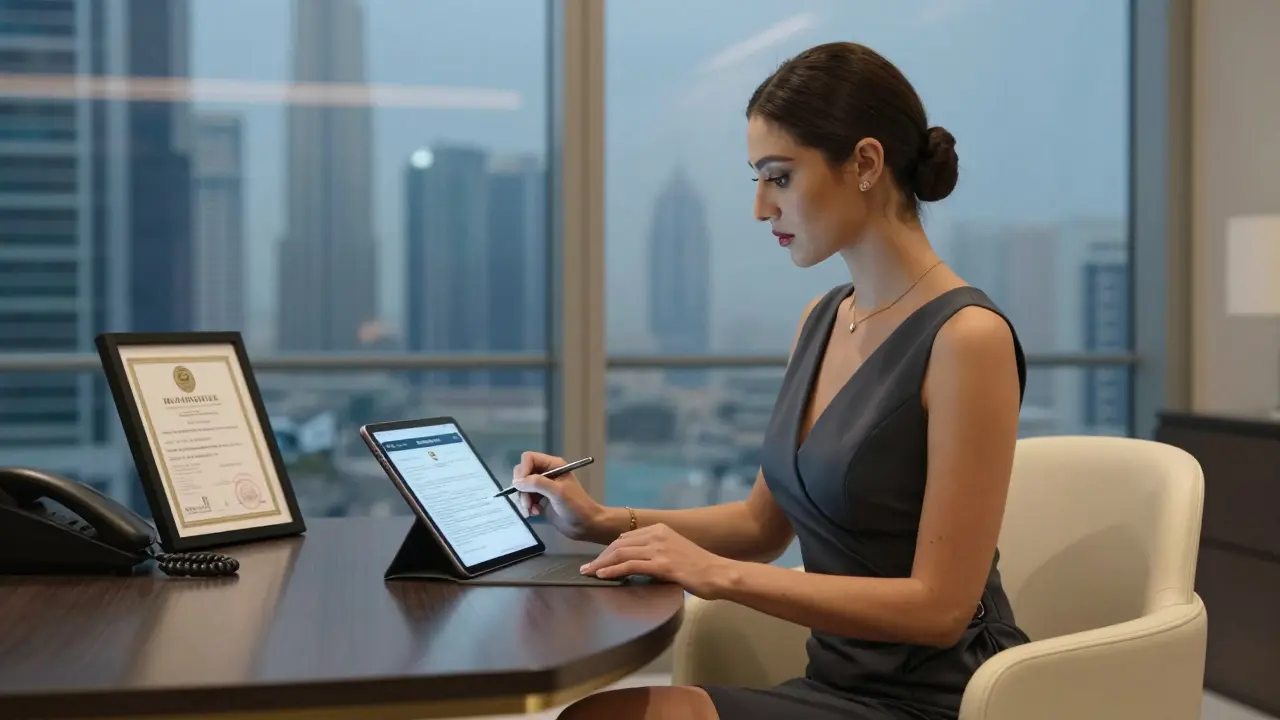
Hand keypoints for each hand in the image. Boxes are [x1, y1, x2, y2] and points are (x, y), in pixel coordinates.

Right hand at [511, 451, 604, 541]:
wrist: (585, 524)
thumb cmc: (576, 505)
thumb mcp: (557, 492)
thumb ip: (537, 483)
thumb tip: (516, 482)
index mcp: (553, 465)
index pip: (529, 459)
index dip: (523, 470)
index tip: (521, 485)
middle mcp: (546, 473)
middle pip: (522, 473)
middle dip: (521, 488)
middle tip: (526, 502)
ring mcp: (542, 487)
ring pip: (522, 487)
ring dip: (523, 499)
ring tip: (531, 510)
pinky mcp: (540, 500)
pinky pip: (525, 499)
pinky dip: (527, 506)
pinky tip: (535, 513)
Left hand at [580, 523, 735, 598]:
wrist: (719, 573)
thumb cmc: (699, 568)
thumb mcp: (674, 552)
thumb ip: (655, 553)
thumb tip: (636, 563)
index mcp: (660, 529)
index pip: (626, 538)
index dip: (608, 550)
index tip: (597, 561)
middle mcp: (658, 534)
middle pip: (619, 544)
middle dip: (600, 557)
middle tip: (586, 568)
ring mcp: (660, 548)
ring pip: (621, 553)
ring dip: (601, 564)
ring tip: (589, 573)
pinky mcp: (662, 564)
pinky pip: (630, 565)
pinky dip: (613, 571)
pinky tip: (602, 576)